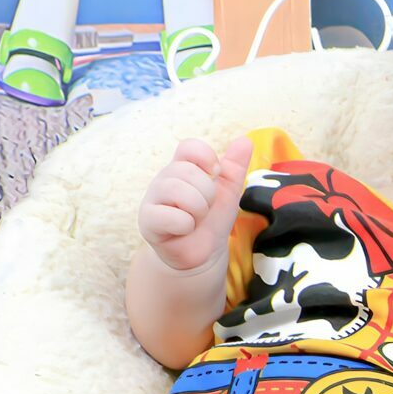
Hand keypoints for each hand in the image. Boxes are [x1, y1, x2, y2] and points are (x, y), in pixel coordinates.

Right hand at [138, 136, 253, 271]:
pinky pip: (173, 216)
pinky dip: (187, 226)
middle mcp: (164, 179)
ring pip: (179, 191)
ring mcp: (153, 199)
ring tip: (195, 219)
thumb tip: (245, 140)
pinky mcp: (148, 221)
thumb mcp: (228, 191)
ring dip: (198, 209)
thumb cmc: (212, 219)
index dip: (206, 158)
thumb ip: (235, 166)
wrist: (204, 253)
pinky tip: (183, 230)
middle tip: (204, 208)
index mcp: (182, 167)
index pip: (189, 147)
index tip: (215, 174)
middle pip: (188, 171)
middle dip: (208, 194)